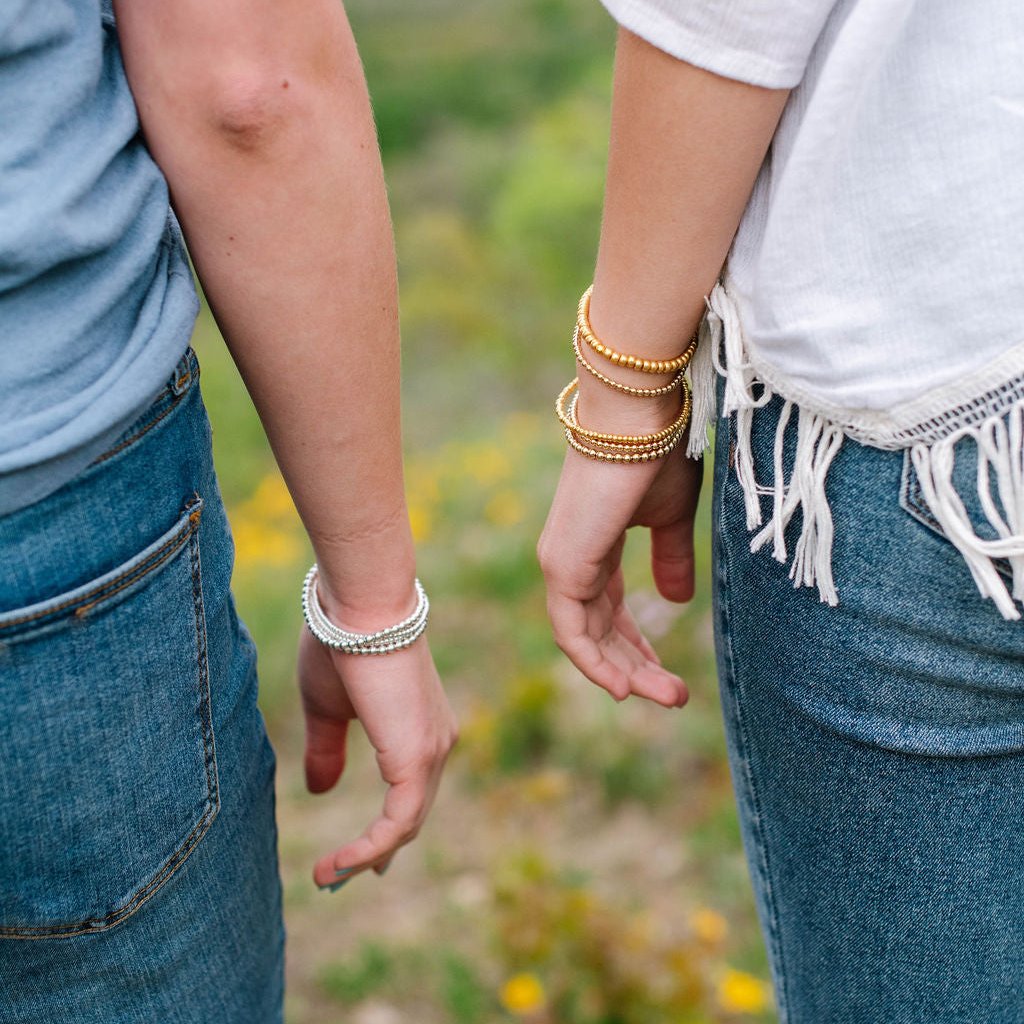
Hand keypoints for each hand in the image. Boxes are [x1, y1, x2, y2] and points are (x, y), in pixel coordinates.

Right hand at [297, 627, 456, 889]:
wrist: (359, 608)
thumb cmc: (342, 644)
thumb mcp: (329, 708)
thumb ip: (329, 750)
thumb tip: (321, 790)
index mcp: (421, 726)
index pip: (412, 790)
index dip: (389, 826)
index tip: (369, 857)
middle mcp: (437, 740)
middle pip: (413, 812)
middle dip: (378, 849)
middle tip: (342, 875)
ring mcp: (432, 750)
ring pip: (407, 822)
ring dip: (367, 856)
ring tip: (328, 877)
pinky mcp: (418, 758)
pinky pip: (398, 822)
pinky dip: (368, 848)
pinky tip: (338, 866)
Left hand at [537, 443, 701, 706]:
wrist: (640, 417)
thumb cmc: (657, 454)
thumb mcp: (671, 518)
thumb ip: (670, 559)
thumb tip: (677, 602)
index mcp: (594, 546)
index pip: (608, 610)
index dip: (636, 645)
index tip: (666, 674)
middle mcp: (570, 558)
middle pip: (599, 630)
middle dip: (636, 666)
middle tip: (676, 698)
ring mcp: (562, 562)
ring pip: (586, 638)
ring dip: (624, 672)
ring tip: (666, 698)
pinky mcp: (562, 565)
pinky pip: (572, 631)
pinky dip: (595, 663)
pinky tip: (624, 687)